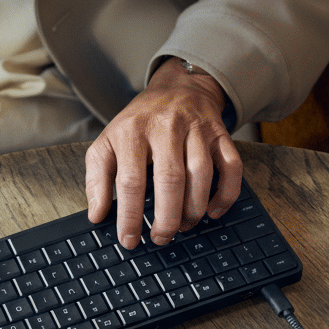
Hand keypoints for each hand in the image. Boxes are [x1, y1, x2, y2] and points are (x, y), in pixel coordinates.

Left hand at [85, 56, 242, 248]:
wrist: (178, 87)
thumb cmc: (138, 123)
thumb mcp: (107, 143)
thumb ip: (97, 178)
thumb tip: (97, 216)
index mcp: (132, 132)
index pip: (131, 180)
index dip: (130, 216)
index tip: (129, 241)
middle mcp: (166, 127)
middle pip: (170, 179)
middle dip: (166, 217)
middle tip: (161, 238)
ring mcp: (196, 129)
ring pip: (202, 174)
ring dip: (194, 209)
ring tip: (183, 226)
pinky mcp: (220, 134)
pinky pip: (231, 166)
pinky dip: (226, 194)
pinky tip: (213, 212)